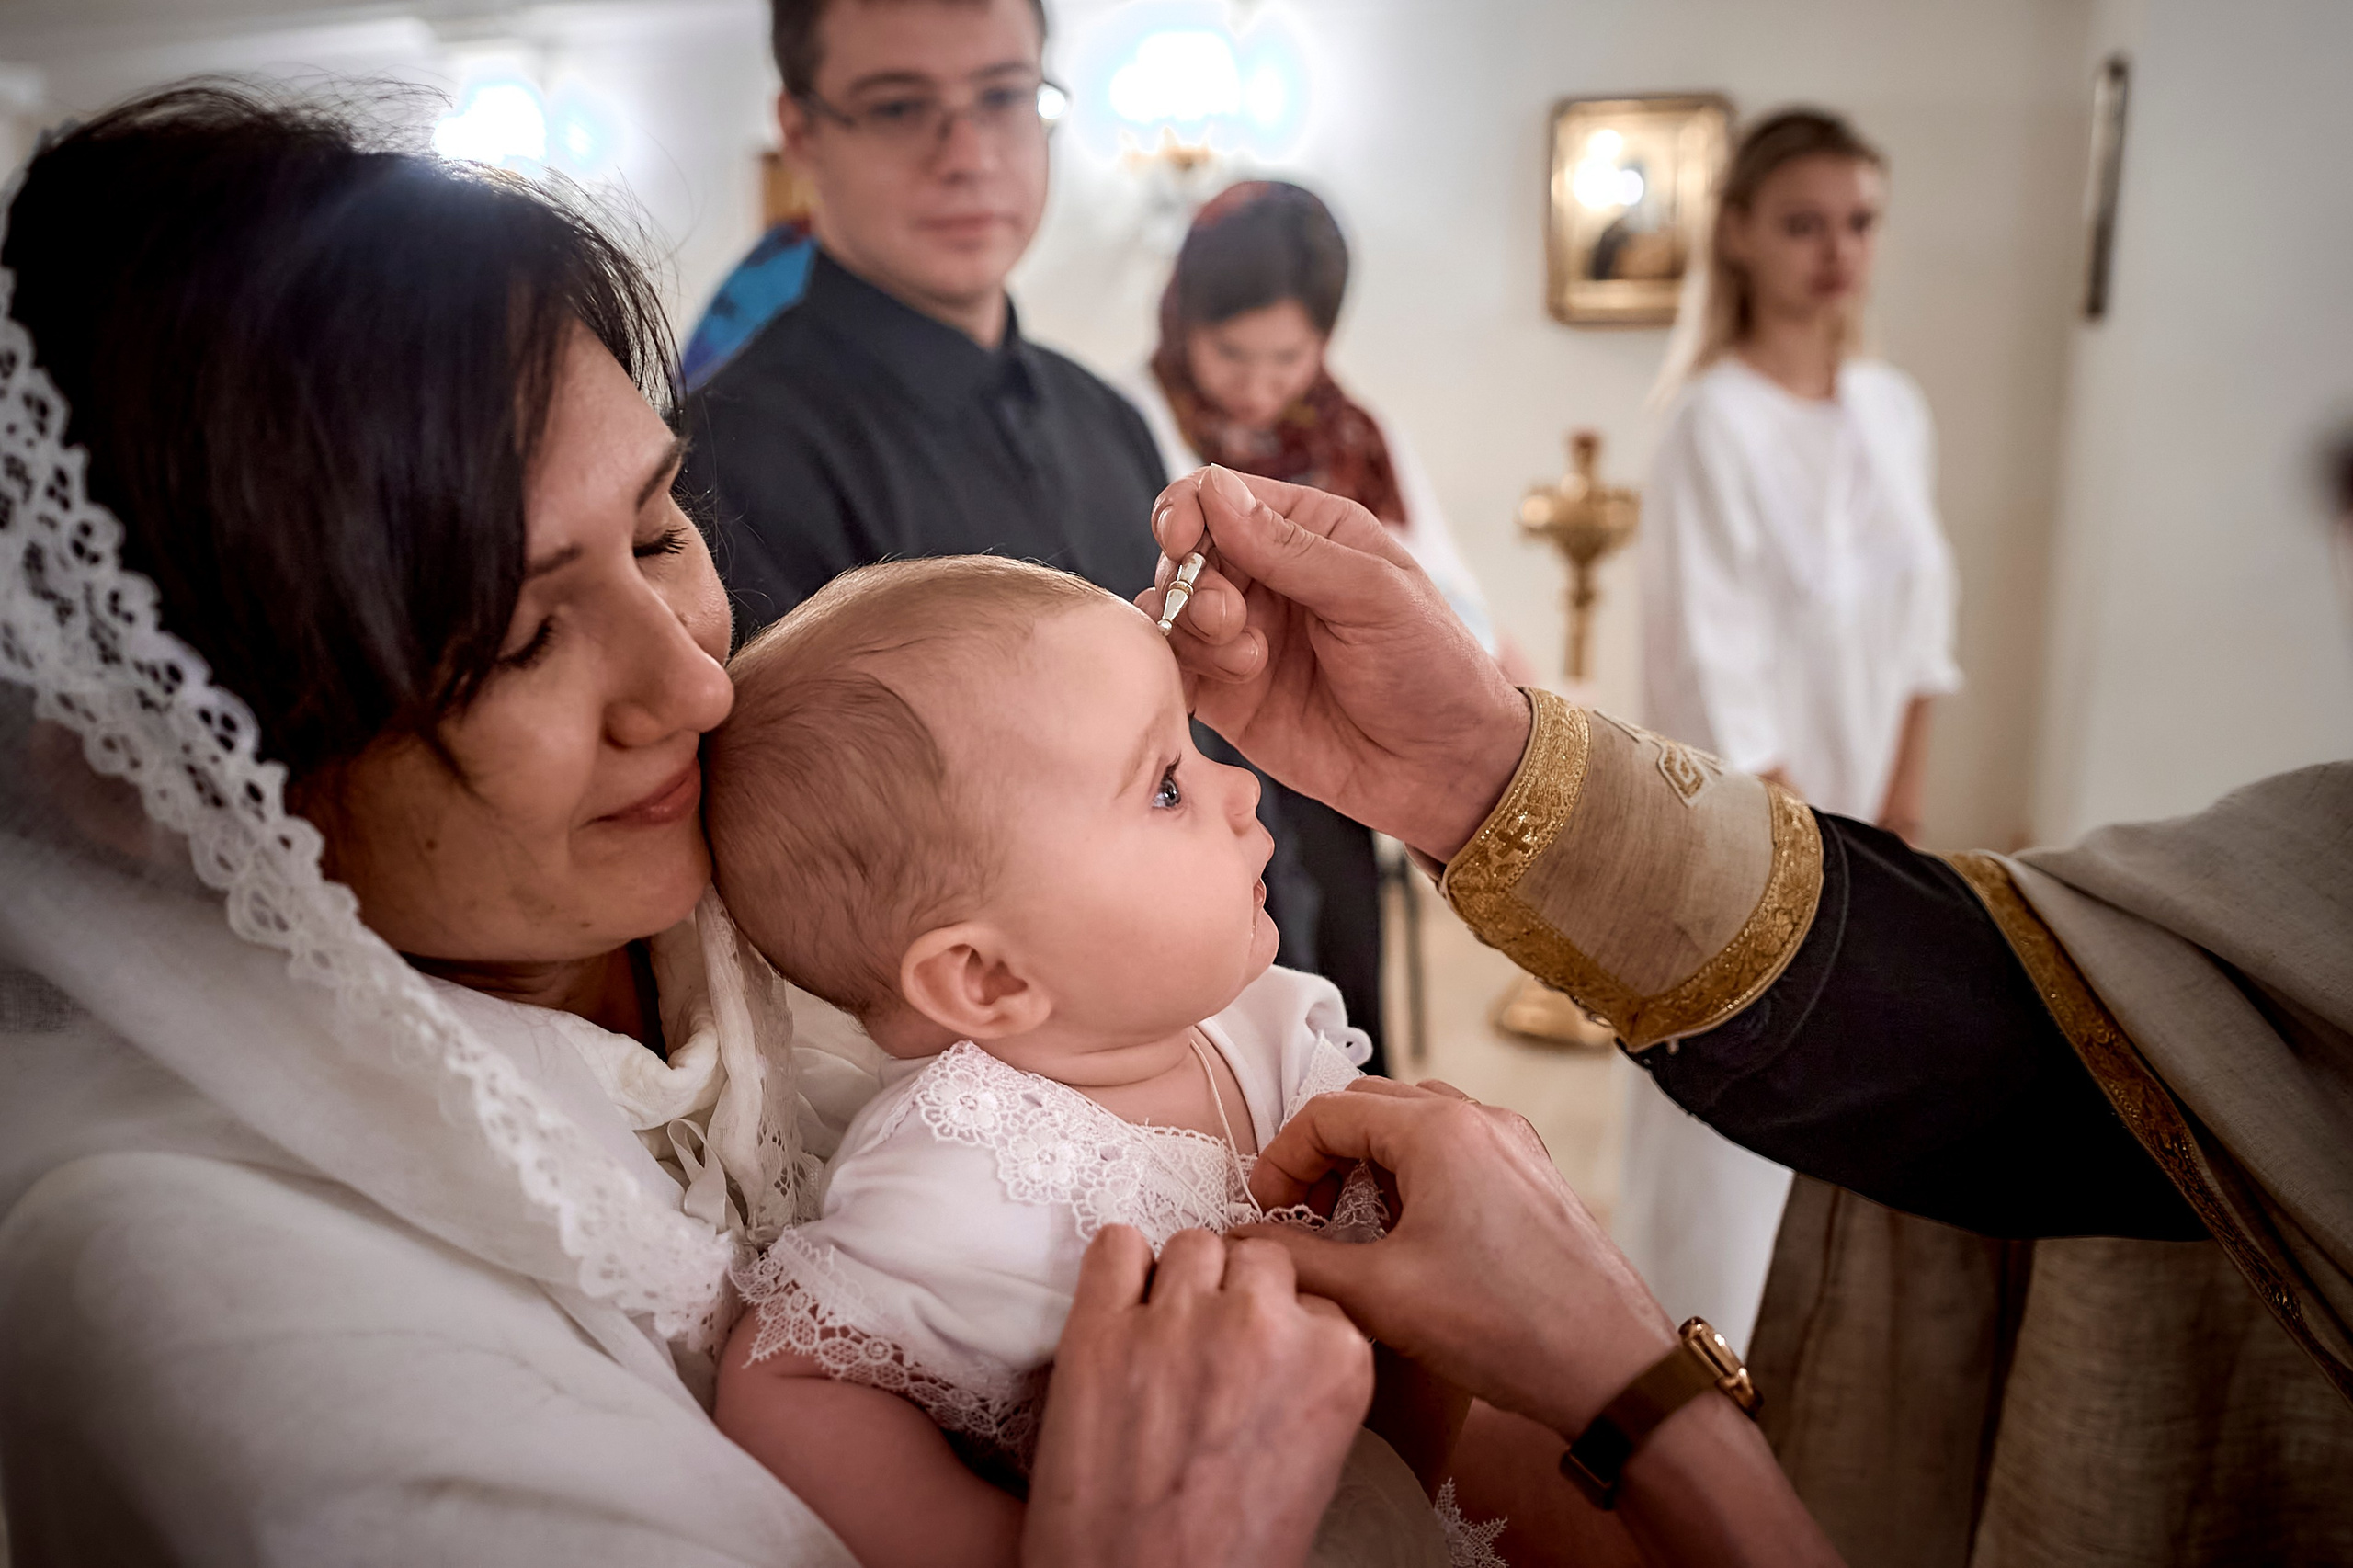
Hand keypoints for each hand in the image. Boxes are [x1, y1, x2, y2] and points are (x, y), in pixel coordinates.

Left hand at [1023, 1226, 1372, 1567]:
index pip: (1315, 1298)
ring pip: (1192, 1245)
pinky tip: (1118, 1304)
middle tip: (1210, 1347)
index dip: (1283, 1326)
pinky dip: (1116, 1267)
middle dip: (1236, 1297)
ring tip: (1163, 1334)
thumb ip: (1304, 1383)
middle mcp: (1263, 1326)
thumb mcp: (1311, 1465)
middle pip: (1257, 1261)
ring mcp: (1177, 1321)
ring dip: (1181, 1280)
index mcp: (1335, 1363)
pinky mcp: (1099, 1330)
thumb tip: (1278, 1344)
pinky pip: (1114, 1246)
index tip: (1260, 1354)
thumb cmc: (1227, 1558)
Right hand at [1140, 467, 1530, 863]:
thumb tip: (1213, 493)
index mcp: (1308, 531)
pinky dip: (1177, 669)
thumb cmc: (1430, 669)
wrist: (1442, 768)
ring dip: (1194, 629)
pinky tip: (1229, 682)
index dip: (1186, 511)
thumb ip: (1291, 548)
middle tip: (1231, 619)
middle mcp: (1267, 576)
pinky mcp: (1226, 695)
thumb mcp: (1373, 595)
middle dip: (1193, 581)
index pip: (1219, 497)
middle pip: (1185, 553)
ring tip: (1250, 662)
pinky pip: (1174, 667)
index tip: (1181, 541)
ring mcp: (1243, 636)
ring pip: (1171, 610)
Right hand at [1238, 1079, 1669, 1435]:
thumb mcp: (1381, 1295)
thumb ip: (1300, 1259)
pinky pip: (1455, 1153)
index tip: (1268, 1208)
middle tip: (1303, 1216)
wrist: (1611, 1368)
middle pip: (1370, 1107)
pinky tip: (1406, 1241)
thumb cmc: (1511, 1328)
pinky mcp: (1531, 1180)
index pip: (1327, 1112)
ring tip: (1352, 1230)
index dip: (1282, 1158)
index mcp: (1440, 1130)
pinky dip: (1414, 1179)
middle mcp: (1480, 1122)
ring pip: (1414, 1126)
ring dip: (1368, 1166)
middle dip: (1323, 1157)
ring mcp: (1513, 1148)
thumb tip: (1247, 1241)